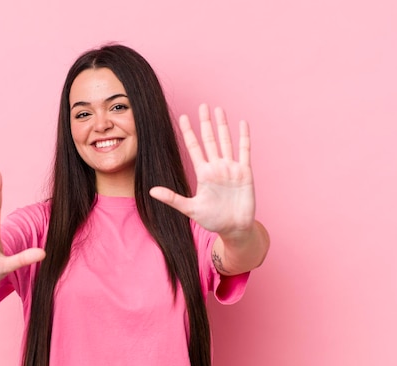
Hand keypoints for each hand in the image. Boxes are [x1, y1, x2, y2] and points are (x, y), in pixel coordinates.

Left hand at [149, 104, 255, 237]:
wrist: (234, 228)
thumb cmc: (212, 220)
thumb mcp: (190, 209)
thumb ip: (172, 198)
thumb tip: (151, 191)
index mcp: (203, 173)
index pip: (194, 148)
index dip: (188, 132)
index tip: (182, 117)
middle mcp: (217, 167)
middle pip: (209, 139)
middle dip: (205, 123)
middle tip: (202, 105)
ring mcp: (231, 168)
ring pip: (226, 141)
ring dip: (223, 126)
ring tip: (219, 109)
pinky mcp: (245, 172)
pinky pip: (244, 151)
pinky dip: (243, 137)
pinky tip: (242, 123)